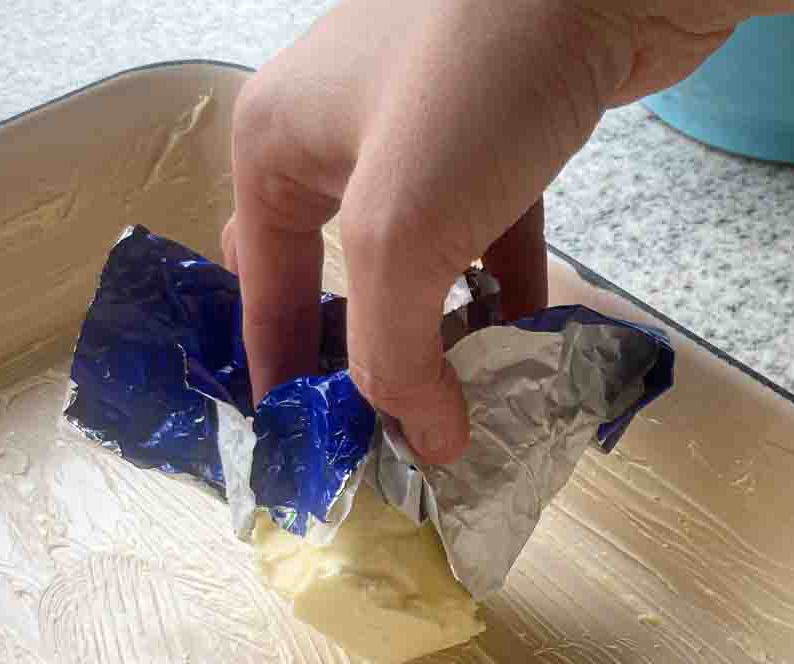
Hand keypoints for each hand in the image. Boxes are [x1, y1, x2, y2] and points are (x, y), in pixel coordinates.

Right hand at [223, 0, 737, 461]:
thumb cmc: (470, 83)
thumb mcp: (398, 234)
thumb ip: (395, 355)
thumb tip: (430, 449)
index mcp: (278, 148)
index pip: (263, 289)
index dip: (283, 374)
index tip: (312, 449)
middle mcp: (340, 138)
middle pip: (339, 280)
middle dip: (369, 356)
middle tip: (398, 429)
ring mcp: (426, 134)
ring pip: (422, 265)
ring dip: (445, 335)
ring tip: (472, 407)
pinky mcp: (502, 135)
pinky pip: (487, 236)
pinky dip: (504, 293)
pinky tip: (530, 347)